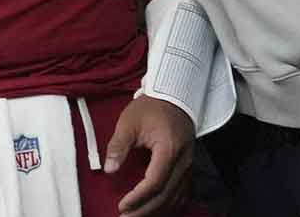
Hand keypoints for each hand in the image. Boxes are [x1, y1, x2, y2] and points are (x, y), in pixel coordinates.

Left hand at [104, 96, 194, 216]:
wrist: (174, 95)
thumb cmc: (151, 107)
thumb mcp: (129, 122)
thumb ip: (118, 146)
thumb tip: (109, 169)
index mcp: (169, 149)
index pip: (154, 182)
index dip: (138, 198)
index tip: (122, 206)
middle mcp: (183, 160)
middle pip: (166, 195)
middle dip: (145, 210)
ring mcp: (189, 165)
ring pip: (176, 197)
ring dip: (157, 210)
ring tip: (137, 216)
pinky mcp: (189, 166)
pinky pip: (183, 192)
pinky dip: (169, 204)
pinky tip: (157, 209)